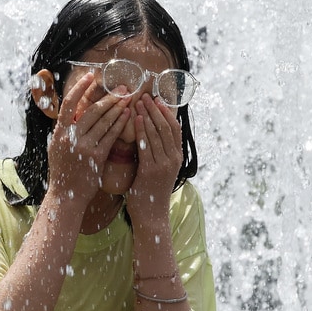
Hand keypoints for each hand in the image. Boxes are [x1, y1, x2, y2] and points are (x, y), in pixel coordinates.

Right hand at [46, 72, 131, 201]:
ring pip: (103, 122)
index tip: (90, 76)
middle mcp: (70, 138)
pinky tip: (128, 116)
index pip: (68, 104)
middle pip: (91, 111)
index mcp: (58, 133)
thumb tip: (75, 114)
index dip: (79, 88)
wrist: (65, 196)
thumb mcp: (57, 149)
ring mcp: (83, 148)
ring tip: (129, 98)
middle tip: (123, 88)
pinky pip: (110, 136)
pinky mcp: (95, 158)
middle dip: (109, 97)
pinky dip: (120, 124)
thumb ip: (65, 132)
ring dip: (118, 108)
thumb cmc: (63, 172)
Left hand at [125, 95, 182, 221]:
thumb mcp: (157, 170)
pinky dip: (141, 130)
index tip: (156, 99)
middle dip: (154, 109)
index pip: (174, 128)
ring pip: (156, 133)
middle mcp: (174, 158)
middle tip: (144, 95)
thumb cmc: (149, 193)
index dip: (165, 111)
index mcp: (177, 157)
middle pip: (166, 126)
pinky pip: (146, 145)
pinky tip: (134, 119)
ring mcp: (164, 164)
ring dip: (146, 115)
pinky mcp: (152, 170)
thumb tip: (148, 137)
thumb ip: (156, 154)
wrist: (150, 215)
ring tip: (137, 102)